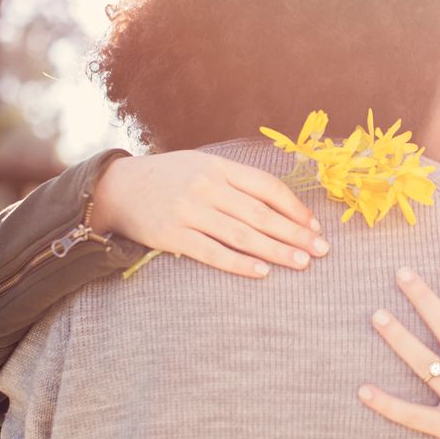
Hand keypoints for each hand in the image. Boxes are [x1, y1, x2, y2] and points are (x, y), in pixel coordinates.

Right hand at [91, 150, 329, 277]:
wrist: (116, 187)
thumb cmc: (170, 178)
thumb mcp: (203, 166)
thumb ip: (237, 181)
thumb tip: (281, 204)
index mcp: (219, 166)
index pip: (267, 187)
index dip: (295, 208)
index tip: (315, 226)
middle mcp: (207, 186)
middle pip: (261, 213)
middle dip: (295, 233)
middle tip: (322, 250)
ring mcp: (189, 211)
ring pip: (242, 234)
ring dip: (276, 250)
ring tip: (302, 262)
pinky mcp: (172, 235)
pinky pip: (212, 252)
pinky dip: (238, 263)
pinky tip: (262, 272)